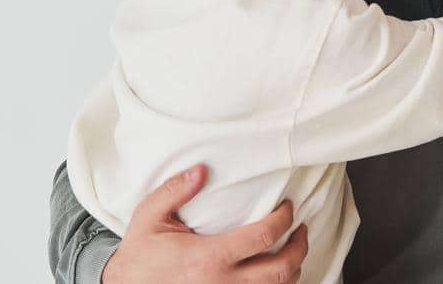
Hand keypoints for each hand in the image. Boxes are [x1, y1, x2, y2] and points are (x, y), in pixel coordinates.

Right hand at [102, 164, 307, 283]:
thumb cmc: (141, 253)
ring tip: (294, 250)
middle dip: (299, 248)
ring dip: (292, 270)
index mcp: (208, 257)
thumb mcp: (150, 215)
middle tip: (302, 230)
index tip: (287, 207)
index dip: (283, 220)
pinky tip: (274, 271)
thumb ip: (175, 190)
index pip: (262, 238)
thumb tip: (201, 170)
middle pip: (280, 271)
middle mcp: (222, 283)